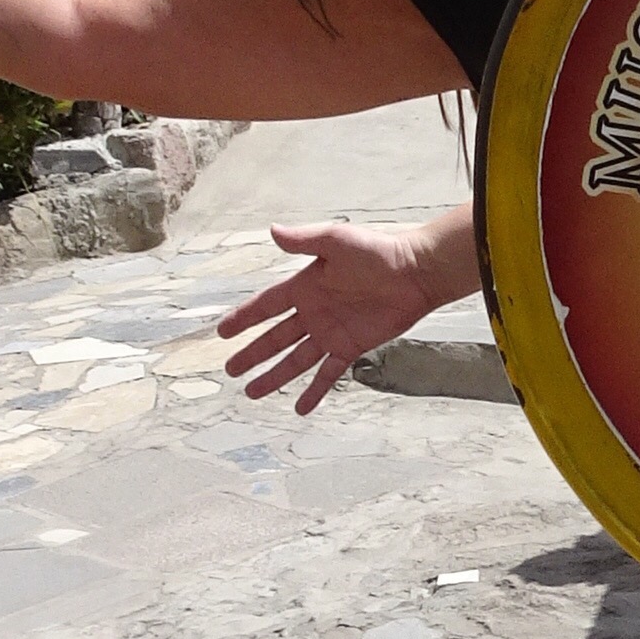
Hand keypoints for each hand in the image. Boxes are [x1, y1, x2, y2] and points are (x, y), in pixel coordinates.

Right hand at [217, 220, 462, 414]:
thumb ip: (304, 241)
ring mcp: (331, 332)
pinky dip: (315, 391)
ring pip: (295, 360)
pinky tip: (301, 407)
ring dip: (274, 376)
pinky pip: (328, 373)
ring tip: (253, 392)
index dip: (244, 318)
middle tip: (231, 369)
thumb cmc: (379, 251)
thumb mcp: (336, 240)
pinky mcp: (351, 347)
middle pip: (275, 337)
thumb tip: (273, 231)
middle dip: (253, 354)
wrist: (416, 272)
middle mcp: (314, 311)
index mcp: (305, 286)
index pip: (266, 305)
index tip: (223, 332)